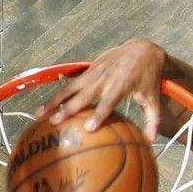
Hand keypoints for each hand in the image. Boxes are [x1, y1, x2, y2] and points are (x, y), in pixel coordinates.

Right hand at [37, 39, 165, 139]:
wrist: (142, 49)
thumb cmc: (148, 78)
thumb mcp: (153, 98)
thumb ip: (152, 120)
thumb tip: (149, 142)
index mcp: (122, 84)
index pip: (109, 101)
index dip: (100, 114)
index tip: (89, 128)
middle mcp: (106, 77)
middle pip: (84, 94)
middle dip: (68, 108)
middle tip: (55, 122)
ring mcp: (95, 71)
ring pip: (71, 87)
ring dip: (55, 100)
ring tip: (40, 113)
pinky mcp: (89, 69)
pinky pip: (72, 82)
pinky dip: (59, 93)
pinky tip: (47, 104)